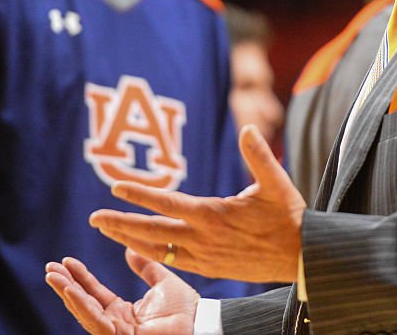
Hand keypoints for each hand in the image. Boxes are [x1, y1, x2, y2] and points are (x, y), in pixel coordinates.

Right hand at [45, 249, 198, 334]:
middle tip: (50, 267)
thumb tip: (130, 249)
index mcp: (123, 312)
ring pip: (85, 313)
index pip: (95, 293)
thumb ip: (145, 267)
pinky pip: (96, 322)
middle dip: (66, 285)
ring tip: (53, 276)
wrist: (200, 324)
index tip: (67, 260)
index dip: (81, 277)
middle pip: (84, 303)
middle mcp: (115, 323)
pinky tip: (70, 291)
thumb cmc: (186, 309)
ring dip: (68, 294)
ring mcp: (115, 333)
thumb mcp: (162, 283)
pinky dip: (81, 306)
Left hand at [90, 124, 306, 282]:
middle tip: (94, 218)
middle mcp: (204, 238)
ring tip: (109, 231)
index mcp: (215, 214)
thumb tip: (248, 128)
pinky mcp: (211, 268)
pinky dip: (153, 254)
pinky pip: (174, 261)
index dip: (141, 195)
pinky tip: (139, 248)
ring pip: (159, 250)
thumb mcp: (276, 182)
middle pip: (153, 232)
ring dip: (130, 240)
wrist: (301, 256)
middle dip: (121, 223)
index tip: (116, 187)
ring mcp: (206, 257)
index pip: (169, 204)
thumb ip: (259, 155)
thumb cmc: (289, 216)